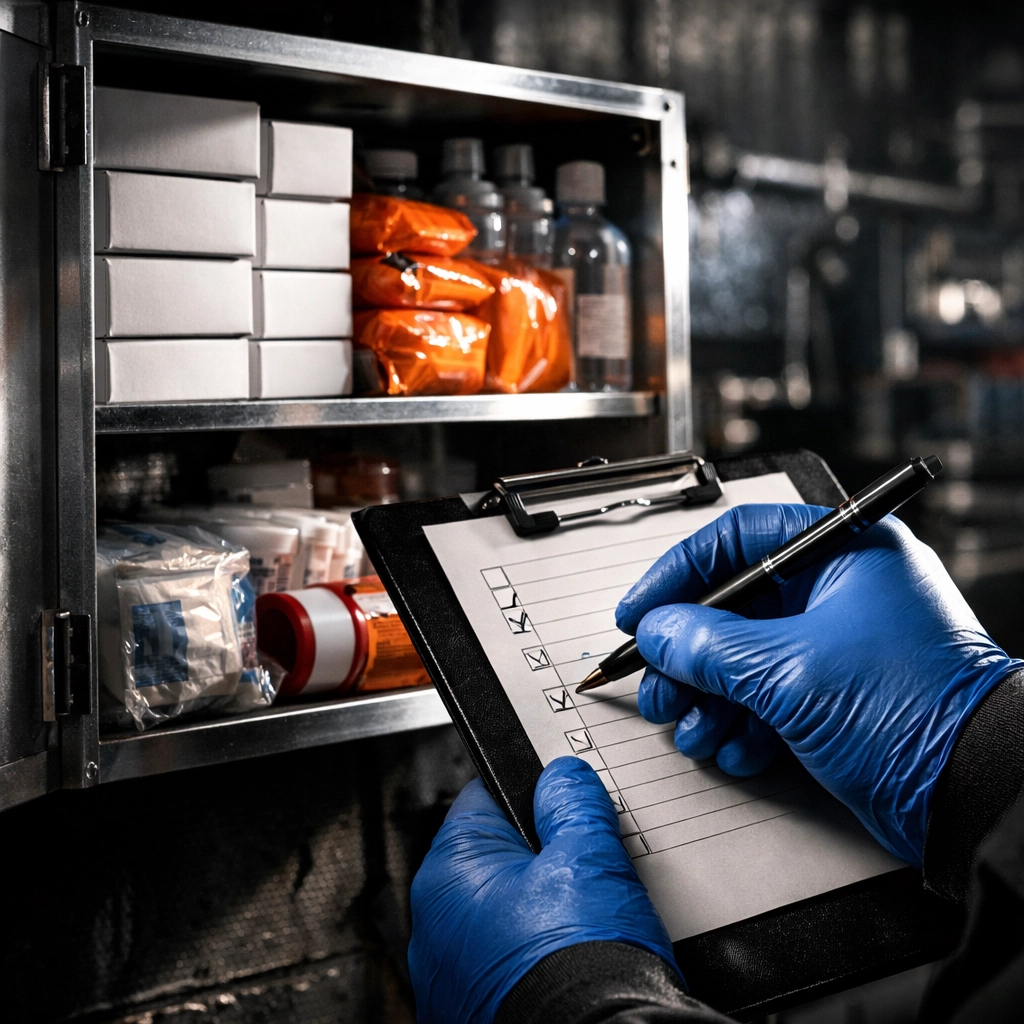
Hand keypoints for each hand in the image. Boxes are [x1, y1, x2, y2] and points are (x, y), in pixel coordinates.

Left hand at [408, 756, 676, 1023]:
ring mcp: (450, 980)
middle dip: (540, 858)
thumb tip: (561, 778)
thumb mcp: (588, 857)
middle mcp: (433, 929)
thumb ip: (571, 804)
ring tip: (588, 915)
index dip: (531, 794)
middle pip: (496, 861)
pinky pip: (507, 962)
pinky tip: (574, 957)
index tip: (561, 799)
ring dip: (540, 911)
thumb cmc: (582, 963)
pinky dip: (536, 957)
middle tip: (586, 863)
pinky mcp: (476, 1013)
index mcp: (447, 875)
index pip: (483, 801)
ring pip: (503, 916)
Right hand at [616, 504, 1018, 864]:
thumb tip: (658, 632)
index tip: (639, 611)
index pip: (737, 539)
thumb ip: (709, 645)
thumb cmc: (911, 712)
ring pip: (744, 655)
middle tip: (658, 685)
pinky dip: (742, 723)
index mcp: (844, 552)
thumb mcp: (789, 671)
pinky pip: (768, 694)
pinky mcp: (836, 691)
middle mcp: (839, 589)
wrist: (975, 794)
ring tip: (691, 730)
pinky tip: (734, 749)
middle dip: (688, 654)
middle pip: (733, 604)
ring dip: (708, 697)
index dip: (676, 574)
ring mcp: (837, 642)